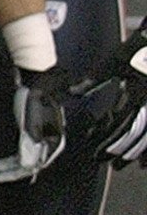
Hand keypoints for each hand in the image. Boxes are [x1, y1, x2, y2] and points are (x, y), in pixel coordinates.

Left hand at [0, 70, 67, 184]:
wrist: (37, 79)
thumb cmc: (35, 97)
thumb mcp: (32, 121)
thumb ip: (29, 144)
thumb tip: (27, 166)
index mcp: (52, 144)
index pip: (31, 166)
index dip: (12, 174)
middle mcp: (46, 146)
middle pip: (25, 167)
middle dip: (5, 174)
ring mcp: (38, 141)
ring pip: (21, 163)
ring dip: (4, 169)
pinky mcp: (29, 136)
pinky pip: (19, 155)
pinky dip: (7, 162)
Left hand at [67, 20, 146, 164]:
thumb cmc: (137, 49)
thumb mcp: (114, 62)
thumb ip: (93, 80)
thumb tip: (74, 91)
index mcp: (134, 94)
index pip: (118, 123)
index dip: (106, 139)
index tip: (96, 150)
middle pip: (134, 134)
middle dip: (119, 151)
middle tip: (107, 164)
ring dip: (136, 154)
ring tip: (123, 165)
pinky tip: (145, 163)